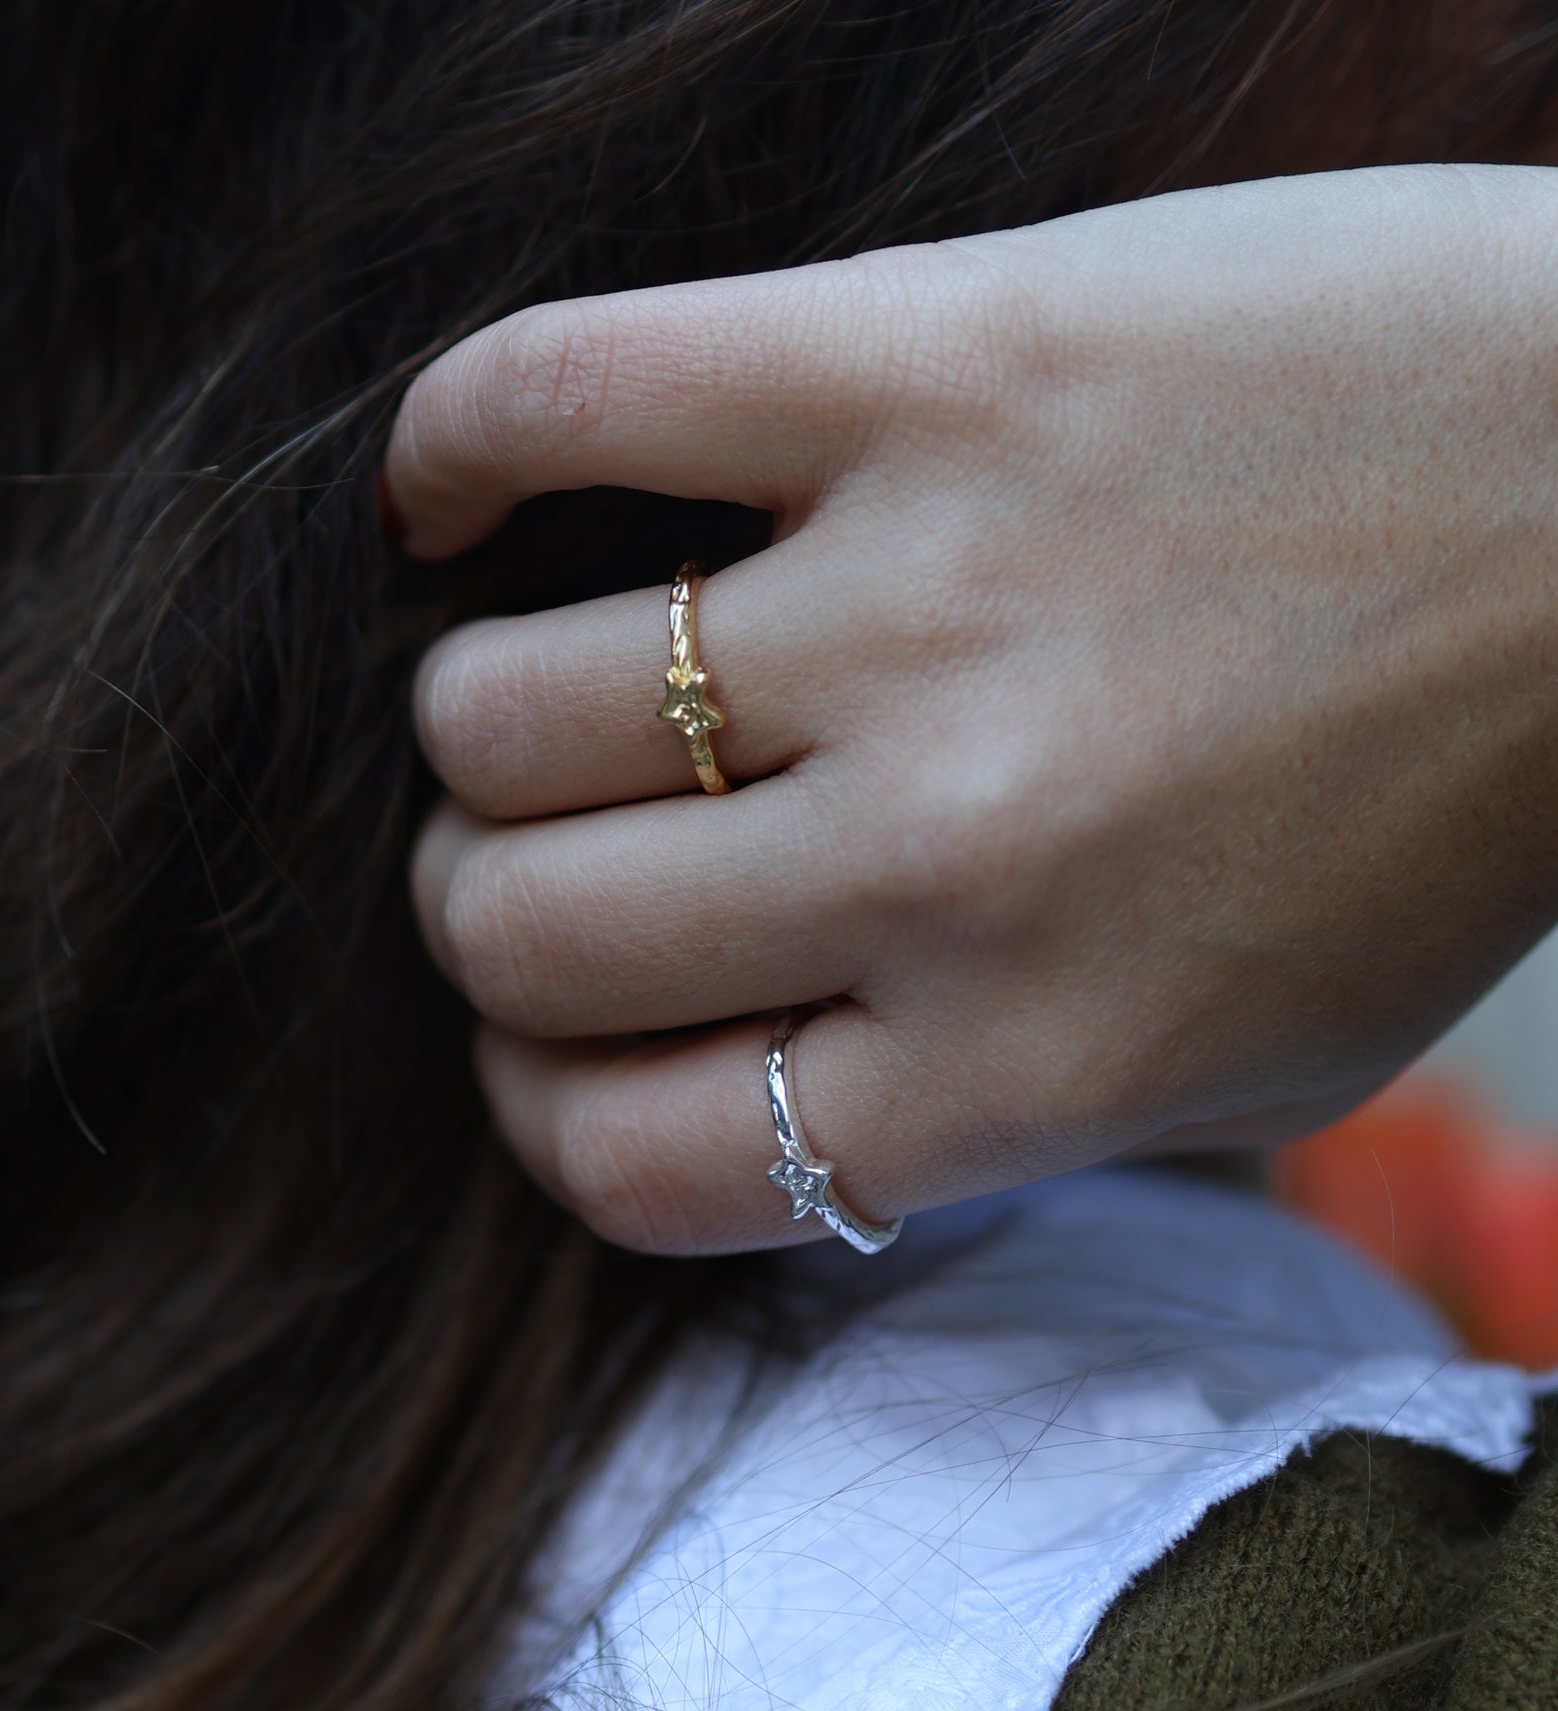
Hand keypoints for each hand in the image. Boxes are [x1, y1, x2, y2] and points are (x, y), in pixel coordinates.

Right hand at [389, 165, 1557, 1255]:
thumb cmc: (1446, 806)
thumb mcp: (1256, 1070)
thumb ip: (990, 1119)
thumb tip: (745, 1098)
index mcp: (1025, 1066)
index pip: (628, 1161)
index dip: (542, 1112)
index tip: (559, 1047)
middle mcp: (949, 864)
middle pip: (524, 938)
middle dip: (488, 915)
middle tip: (553, 854)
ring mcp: (926, 605)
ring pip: (499, 713)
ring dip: (479, 726)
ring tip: (548, 691)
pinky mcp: (927, 362)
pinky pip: (553, 398)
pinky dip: (451, 461)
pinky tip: (457, 508)